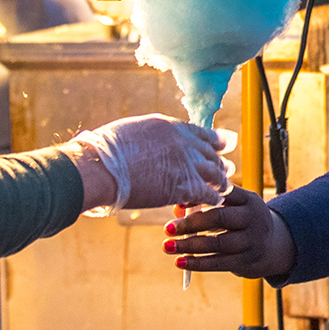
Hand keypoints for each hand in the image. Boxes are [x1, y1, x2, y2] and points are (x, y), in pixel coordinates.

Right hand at [71, 114, 228, 210]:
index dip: (217, 140)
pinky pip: (208, 193)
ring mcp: (187, 163)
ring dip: (221, 181)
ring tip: (225, 187)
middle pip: (211, 153)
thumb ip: (152, 136)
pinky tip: (215, 202)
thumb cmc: (106, 151)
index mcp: (171, 127)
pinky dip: (213, 198)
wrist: (101, 168)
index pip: (203, 132)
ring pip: (215, 173)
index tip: (226, 143)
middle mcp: (184, 142)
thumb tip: (151, 140)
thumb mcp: (134, 131)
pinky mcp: (185, 186)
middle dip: (220, 162)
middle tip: (227, 168)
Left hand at [165, 188, 297, 278]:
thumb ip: (207, 206)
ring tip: (167, 246)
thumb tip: (176, 210)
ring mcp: (252, 240)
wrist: (272, 247)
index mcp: (248, 199)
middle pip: (220, 218)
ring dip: (190, 245)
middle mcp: (253, 218)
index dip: (200, 196)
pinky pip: (219, 263)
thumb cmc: (241, 222)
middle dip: (191, 223)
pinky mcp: (247, 260)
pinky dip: (198, 263)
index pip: (224, 193)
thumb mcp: (232, 209)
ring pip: (218, 243)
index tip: (178, 202)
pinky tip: (180, 262)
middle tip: (168, 228)